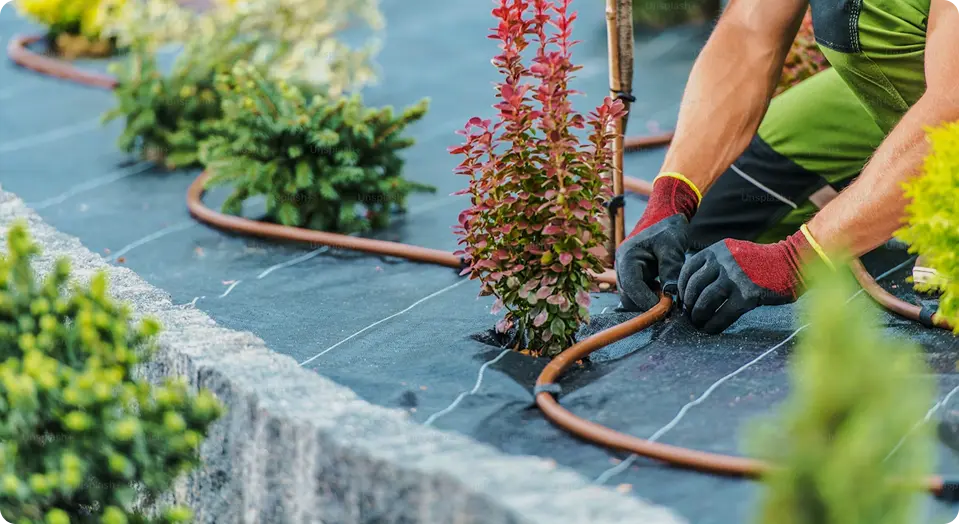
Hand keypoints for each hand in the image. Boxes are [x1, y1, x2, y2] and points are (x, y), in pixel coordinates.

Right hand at [616, 174, 699, 310]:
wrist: (666, 216)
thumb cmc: (668, 228)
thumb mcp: (672, 246)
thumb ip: (671, 269)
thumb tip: (671, 294)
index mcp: (627, 257)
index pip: (632, 287)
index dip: (646, 301)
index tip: (665, 310)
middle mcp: (622, 266)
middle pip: (628, 296)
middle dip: (647, 304)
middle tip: (669, 307)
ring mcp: (627, 271)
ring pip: (633, 297)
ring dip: (649, 301)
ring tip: (668, 299)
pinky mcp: (634, 275)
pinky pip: (639, 292)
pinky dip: (650, 296)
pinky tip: (664, 292)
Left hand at [677, 228, 818, 332]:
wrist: (791, 262)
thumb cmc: (761, 263)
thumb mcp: (733, 253)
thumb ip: (714, 265)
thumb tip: (693, 288)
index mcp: (717, 250)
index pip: (688, 269)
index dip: (682, 287)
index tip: (683, 299)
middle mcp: (723, 262)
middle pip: (694, 287)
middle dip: (689, 304)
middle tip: (690, 315)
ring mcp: (735, 278)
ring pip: (705, 301)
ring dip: (699, 316)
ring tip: (699, 323)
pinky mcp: (747, 295)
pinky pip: (723, 314)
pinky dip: (714, 325)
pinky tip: (712, 330)